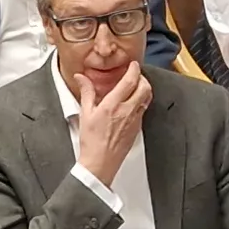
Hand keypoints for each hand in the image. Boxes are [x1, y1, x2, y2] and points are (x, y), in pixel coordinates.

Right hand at [69, 65, 151, 180]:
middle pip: (144, 87)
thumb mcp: (85, 113)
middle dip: (142, 78)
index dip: (134, 69)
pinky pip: (143, 110)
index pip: (130, 80)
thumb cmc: (92, 142)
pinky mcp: (137, 128)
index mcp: (113, 105)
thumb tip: (82, 78)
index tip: (132, 65)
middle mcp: (127, 111)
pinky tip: (132, 104)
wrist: (100, 162)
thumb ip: (86, 92)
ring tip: (136, 87)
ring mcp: (134, 120)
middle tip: (136, 75)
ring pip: (147, 98)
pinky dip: (141, 102)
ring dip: (143, 89)